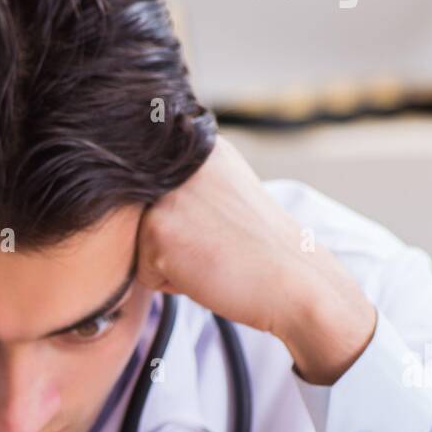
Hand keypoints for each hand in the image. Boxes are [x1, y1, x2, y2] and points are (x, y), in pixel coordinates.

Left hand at [136, 136, 376, 383]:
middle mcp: (177, 161)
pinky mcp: (156, 231)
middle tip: (219, 244)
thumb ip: (186, 183)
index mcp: (197, 145)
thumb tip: (136, 186)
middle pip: (142, 222)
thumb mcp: (226, 192)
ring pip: (141, 248)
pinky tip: (209, 271)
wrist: (295, 280)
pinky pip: (144, 274)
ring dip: (172, 264)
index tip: (218, 228)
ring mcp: (165, 194)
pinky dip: (173, 285)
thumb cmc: (263, 249)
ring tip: (214, 256)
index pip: (154, 195)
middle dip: (174, 243)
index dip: (184, 224)